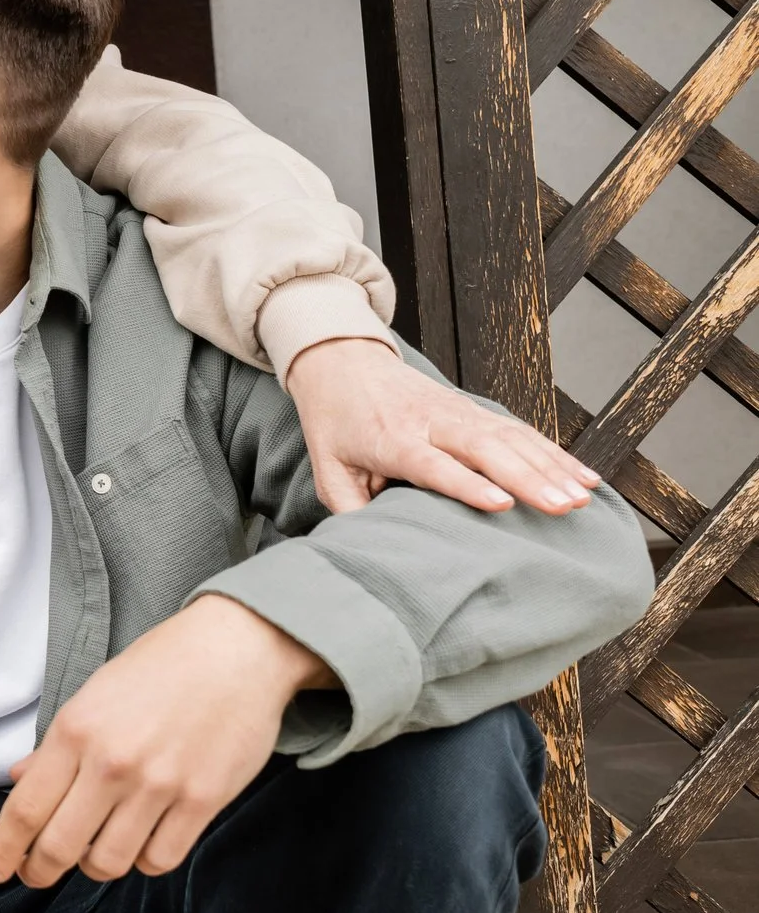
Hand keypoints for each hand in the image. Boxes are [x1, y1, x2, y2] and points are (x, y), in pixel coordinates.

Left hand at [0, 596, 332, 887]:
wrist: (234, 650)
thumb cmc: (160, 668)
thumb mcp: (93, 694)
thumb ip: (56, 746)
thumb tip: (18, 780)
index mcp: (75, 731)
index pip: (25, 808)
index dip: (4, 849)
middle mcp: (111, 763)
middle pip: (60, 846)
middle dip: (39, 870)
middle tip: (35, 874)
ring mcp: (159, 785)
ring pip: (109, 862)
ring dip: (94, 865)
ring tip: (94, 849)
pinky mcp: (202, 802)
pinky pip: (160, 860)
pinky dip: (144, 861)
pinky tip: (142, 841)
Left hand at [288, 337, 598, 514]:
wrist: (343, 362)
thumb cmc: (336, 423)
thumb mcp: (328, 469)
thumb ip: (350, 509)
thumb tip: (374, 549)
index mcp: (392, 440)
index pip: (435, 464)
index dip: (468, 484)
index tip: (502, 504)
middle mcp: (431, 423)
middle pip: (485, 449)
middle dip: (528, 477)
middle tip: (564, 507)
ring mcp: (458, 413)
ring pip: (512, 438)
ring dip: (551, 467)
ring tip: (582, 498)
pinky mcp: (476, 411)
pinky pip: (521, 432)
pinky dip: (555, 454)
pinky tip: (585, 476)